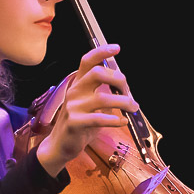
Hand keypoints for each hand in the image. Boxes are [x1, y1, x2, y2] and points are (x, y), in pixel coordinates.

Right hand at [36, 44, 138, 176]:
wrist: (60, 145)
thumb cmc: (81, 123)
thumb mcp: (91, 103)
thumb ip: (104, 92)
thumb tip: (125, 86)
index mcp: (79, 83)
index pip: (87, 61)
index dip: (101, 52)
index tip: (116, 48)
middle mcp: (75, 91)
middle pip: (98, 73)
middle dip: (119, 80)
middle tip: (129, 93)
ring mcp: (73, 107)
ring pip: (103, 98)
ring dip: (124, 102)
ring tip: (133, 109)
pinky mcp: (75, 123)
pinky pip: (99, 119)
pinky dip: (115, 120)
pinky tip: (123, 122)